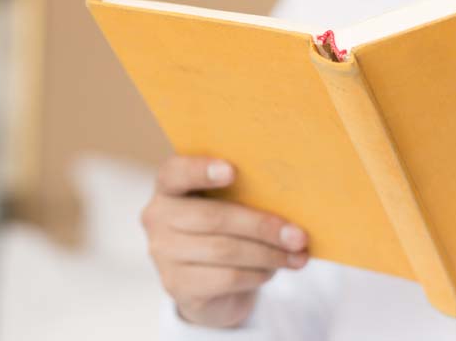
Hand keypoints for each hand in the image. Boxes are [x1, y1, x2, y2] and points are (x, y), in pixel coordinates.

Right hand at [141, 155, 308, 327]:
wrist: (210, 284)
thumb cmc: (225, 230)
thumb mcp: (229, 205)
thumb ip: (244, 195)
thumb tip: (290, 204)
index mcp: (169, 186)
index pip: (175, 172)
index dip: (201, 170)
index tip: (233, 170)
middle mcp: (157, 217)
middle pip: (213, 218)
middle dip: (261, 226)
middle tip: (298, 235)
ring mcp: (162, 254)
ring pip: (224, 251)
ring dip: (268, 254)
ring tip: (296, 256)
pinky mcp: (176, 285)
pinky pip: (226, 278)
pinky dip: (257, 274)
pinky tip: (272, 271)